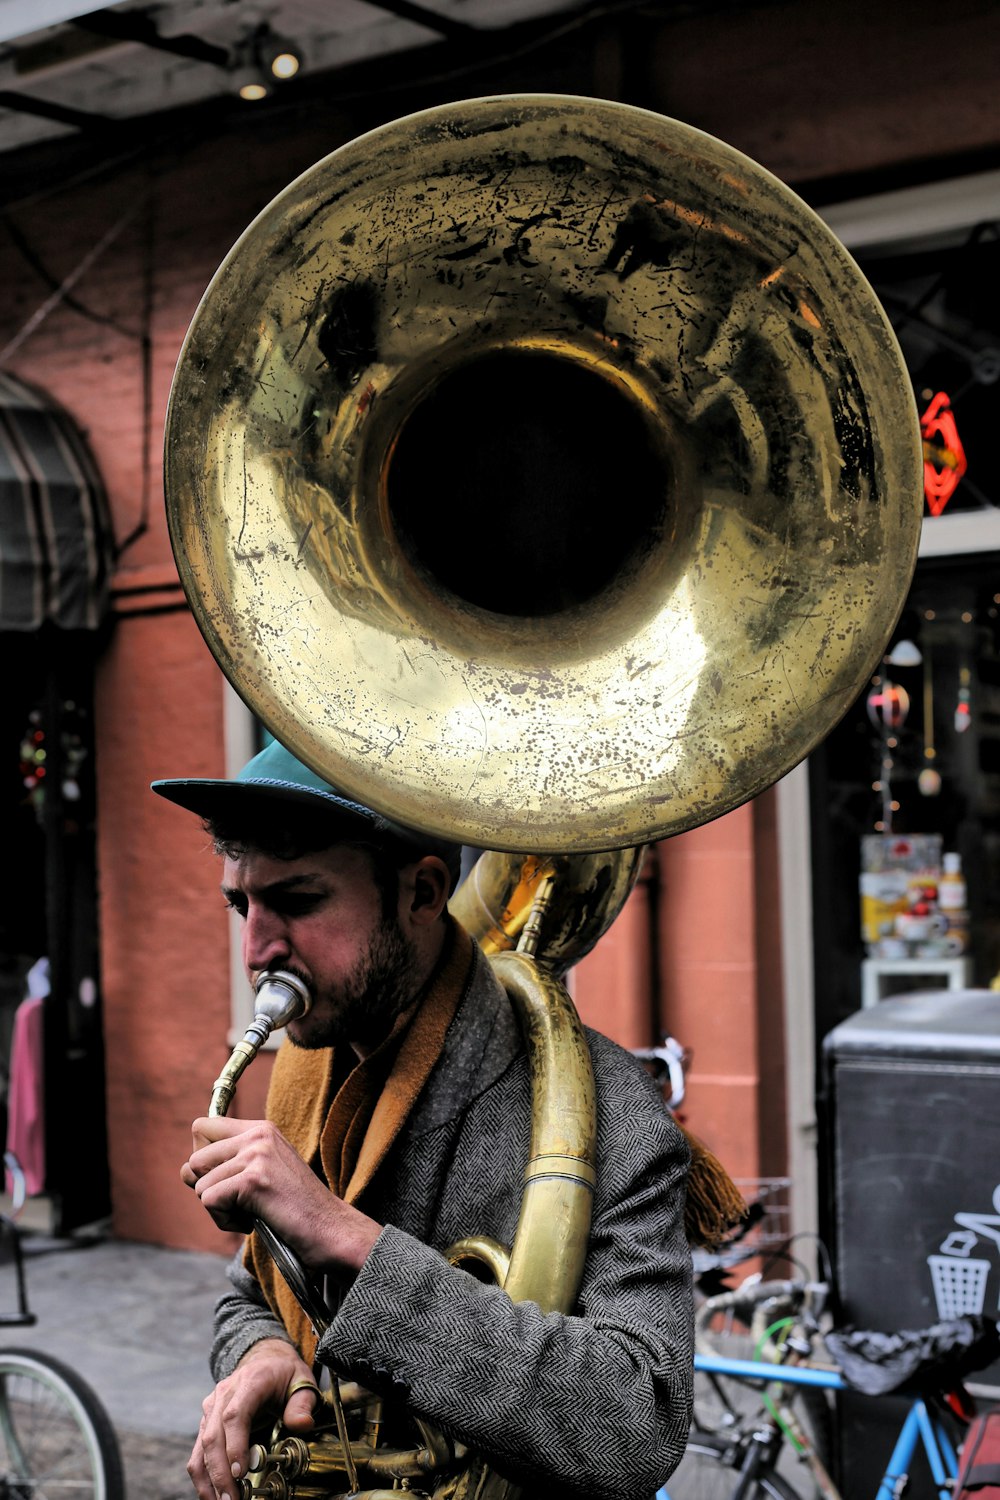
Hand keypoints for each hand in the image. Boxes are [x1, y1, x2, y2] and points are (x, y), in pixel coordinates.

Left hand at [181, 1116, 381, 1274]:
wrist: (331, 1230)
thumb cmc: (297, 1209)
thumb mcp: (264, 1173)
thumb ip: (228, 1165)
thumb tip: (184, 1170)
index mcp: (262, 1129)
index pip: (203, 1127)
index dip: (203, 1158)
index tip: (225, 1179)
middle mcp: (258, 1135)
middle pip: (195, 1158)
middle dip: (208, 1188)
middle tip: (240, 1203)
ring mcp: (256, 1155)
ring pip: (199, 1184)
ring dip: (219, 1210)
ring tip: (251, 1214)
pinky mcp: (253, 1180)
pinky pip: (209, 1201)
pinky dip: (225, 1222)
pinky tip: (251, 1223)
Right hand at [188, 1339, 318, 1499]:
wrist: (264, 1360)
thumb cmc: (283, 1374)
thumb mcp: (301, 1381)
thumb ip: (302, 1403)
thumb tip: (302, 1424)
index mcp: (249, 1382)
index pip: (235, 1415)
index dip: (234, 1445)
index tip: (240, 1472)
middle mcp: (224, 1394)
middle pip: (214, 1436)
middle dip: (221, 1473)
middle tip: (232, 1499)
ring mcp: (211, 1408)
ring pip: (201, 1447)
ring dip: (209, 1479)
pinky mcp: (206, 1422)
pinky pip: (198, 1451)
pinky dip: (204, 1475)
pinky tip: (213, 1494)